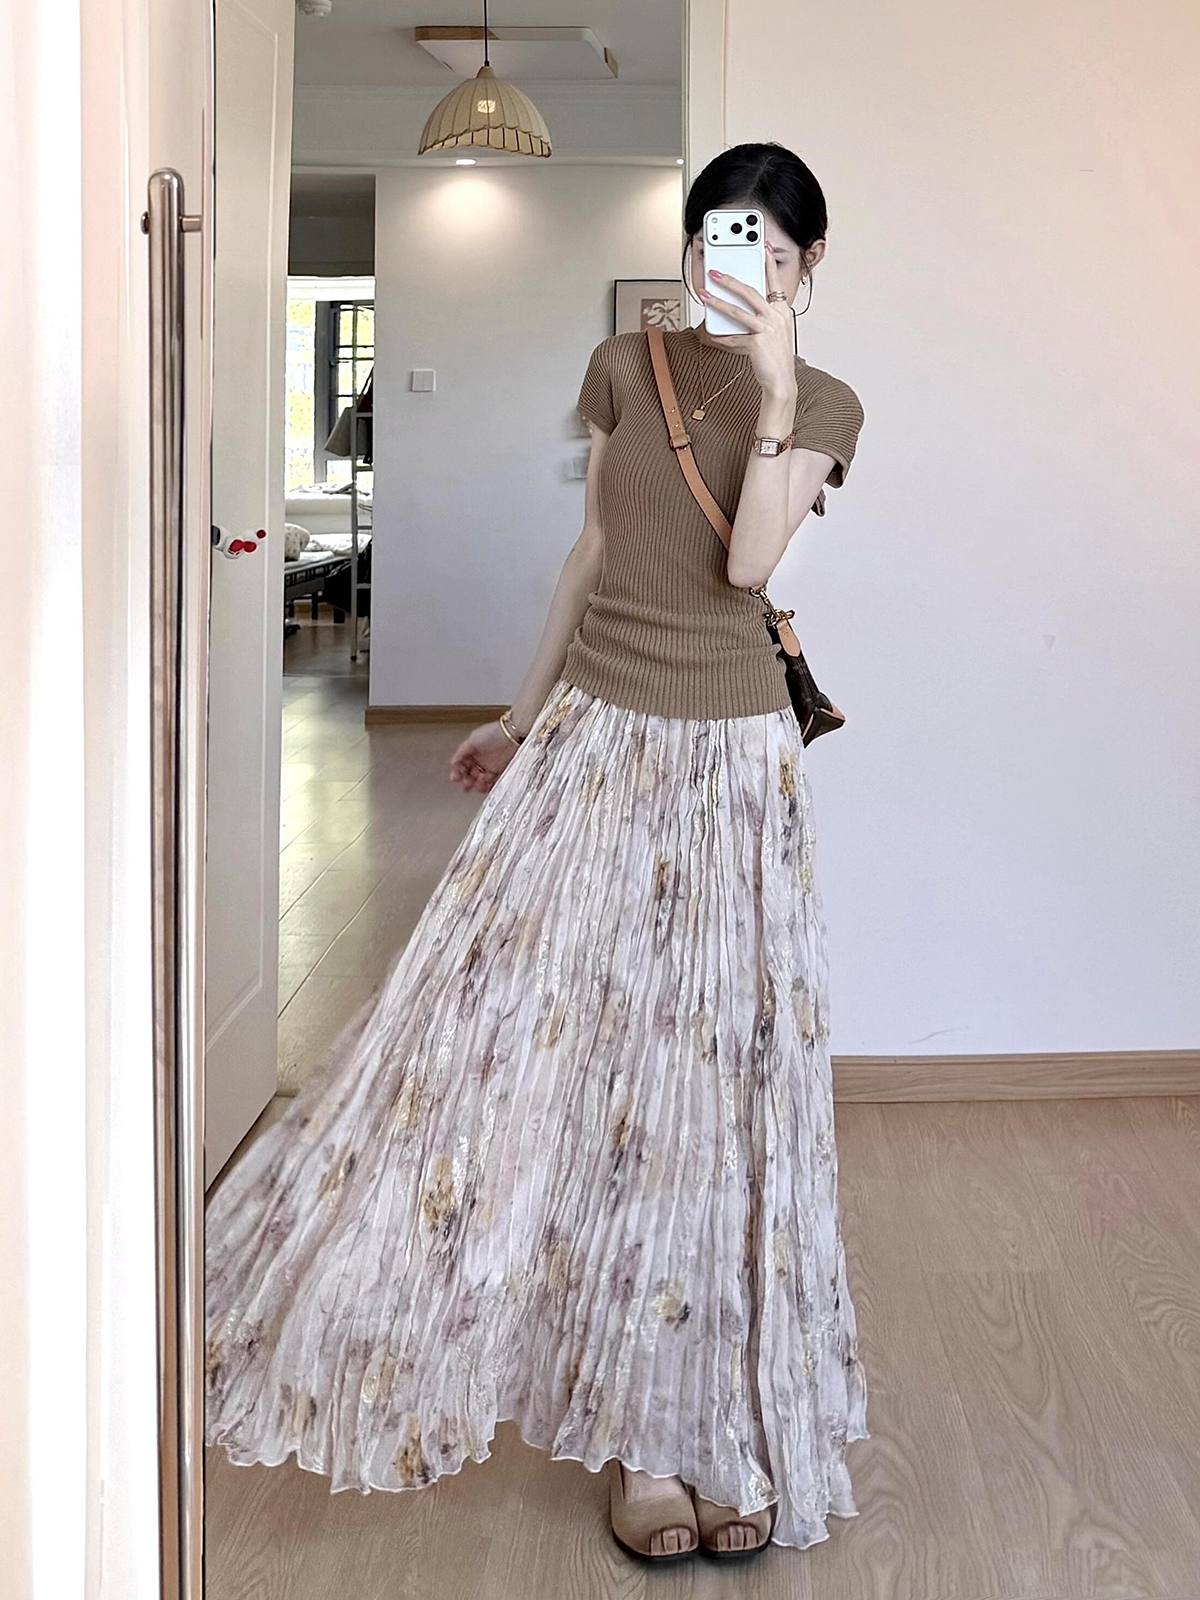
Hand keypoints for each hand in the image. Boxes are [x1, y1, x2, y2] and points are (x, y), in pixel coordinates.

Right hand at [448, 721, 518, 792]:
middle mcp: (480, 759)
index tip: (455, 778)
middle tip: (466, 785)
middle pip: (469, 774)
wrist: (514, 735)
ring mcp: (490, 765)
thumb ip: (461, 752)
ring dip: (477, 785)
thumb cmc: (495, 734)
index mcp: (471, 751)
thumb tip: (453, 762)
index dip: (457, 772)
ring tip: (479, 783)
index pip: (461, 764)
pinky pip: (491, 783)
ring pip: (479, 780)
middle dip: (466, 781)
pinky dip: (488, 786)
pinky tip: (486, 785)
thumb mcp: (473, 740)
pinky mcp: (500, 771)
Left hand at [699, 247, 797, 404]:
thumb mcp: (772, 335)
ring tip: (704, 295)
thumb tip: (736, 316)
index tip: (763, 247)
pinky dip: (721, 337)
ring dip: (718, 302)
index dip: (768, 264)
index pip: (773, 283)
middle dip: (730, 280)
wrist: (781, 382)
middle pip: (750, 292)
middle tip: (715, 272)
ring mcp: (767, 329)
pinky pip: (733, 337)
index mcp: (782, 311)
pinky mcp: (757, 342)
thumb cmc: (776, 359)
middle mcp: (776, 316)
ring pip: (738, 310)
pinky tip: (711, 334)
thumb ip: (758, 321)